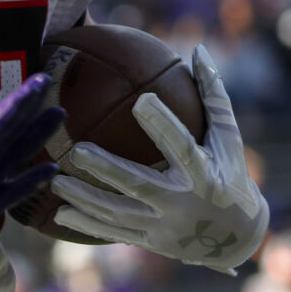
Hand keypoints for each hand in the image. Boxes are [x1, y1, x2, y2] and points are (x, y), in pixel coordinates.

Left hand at [49, 45, 268, 272]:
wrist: (237, 238)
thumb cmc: (231, 175)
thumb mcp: (228, 138)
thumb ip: (213, 96)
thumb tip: (199, 49)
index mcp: (204, 174)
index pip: (182, 147)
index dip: (163, 125)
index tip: (142, 100)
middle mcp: (183, 203)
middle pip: (140, 185)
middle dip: (107, 169)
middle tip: (76, 150)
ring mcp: (164, 226)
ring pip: (118, 213)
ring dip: (84, 199)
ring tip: (53, 180)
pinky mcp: (150, 241)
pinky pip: (114, 232)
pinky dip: (87, 224)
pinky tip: (60, 213)